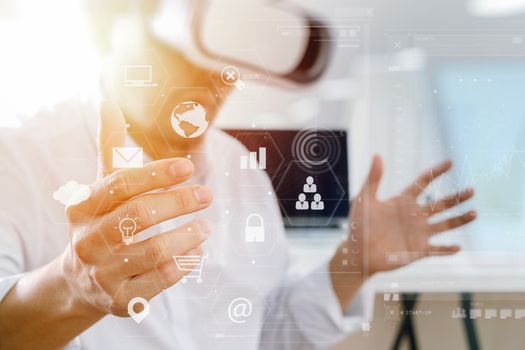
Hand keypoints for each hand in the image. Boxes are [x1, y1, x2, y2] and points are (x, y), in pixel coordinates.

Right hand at [60, 102, 212, 316]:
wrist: (78, 280)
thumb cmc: (100, 222)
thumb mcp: (101, 187)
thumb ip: (109, 147)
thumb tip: (109, 101)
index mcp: (82, 207)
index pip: (120, 184)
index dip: (156, 174)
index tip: (187, 167)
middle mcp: (87, 241)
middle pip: (138, 216)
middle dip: (178, 202)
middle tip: (207, 194)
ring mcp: (102, 273)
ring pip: (152, 251)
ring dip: (186, 235)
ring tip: (206, 224)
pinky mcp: (121, 300)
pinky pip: (159, 281)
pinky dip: (184, 264)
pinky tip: (198, 251)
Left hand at [334, 155, 475, 276]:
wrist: (357, 253)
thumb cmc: (358, 225)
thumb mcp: (364, 199)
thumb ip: (373, 179)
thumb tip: (377, 155)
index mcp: (403, 201)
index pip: (423, 183)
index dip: (435, 172)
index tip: (449, 162)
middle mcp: (415, 215)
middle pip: (441, 204)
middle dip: (457, 197)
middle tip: (472, 190)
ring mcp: (419, 233)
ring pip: (445, 225)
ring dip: (459, 220)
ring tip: (474, 213)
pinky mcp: (418, 251)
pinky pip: (437, 250)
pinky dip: (447, 249)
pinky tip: (458, 247)